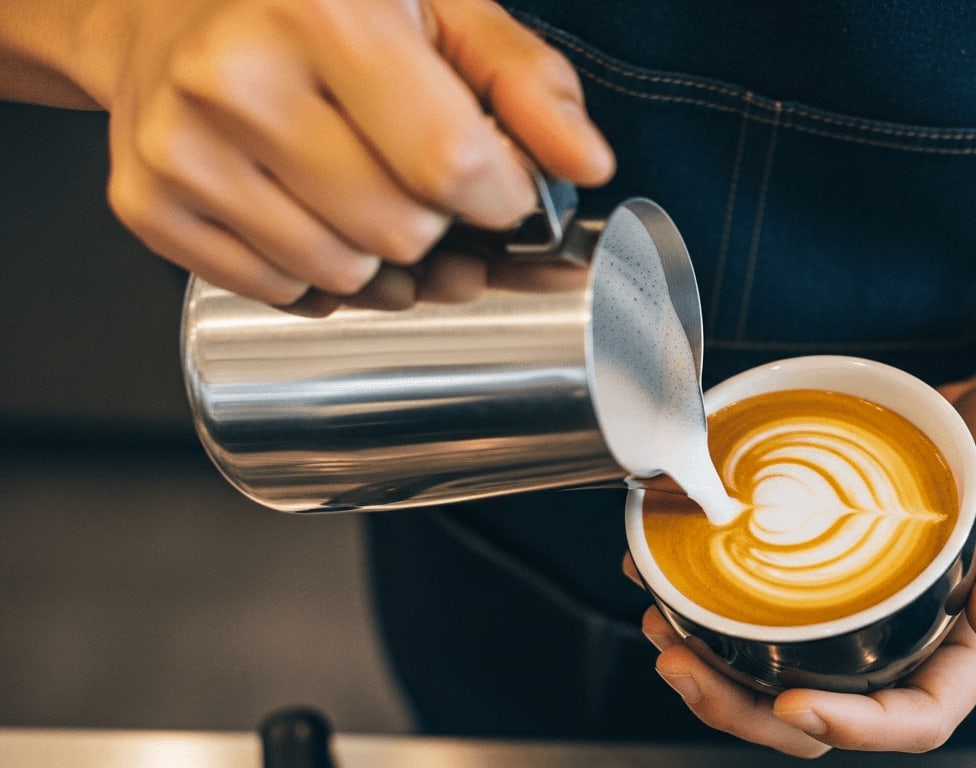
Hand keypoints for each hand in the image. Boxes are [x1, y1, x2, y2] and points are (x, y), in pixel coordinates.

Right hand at [89, 0, 613, 305]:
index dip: (501, 194)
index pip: (451, 165)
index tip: (498, 181)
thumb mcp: (439, 7)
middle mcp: (239, 78)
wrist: (166, 8)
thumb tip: (585, 164)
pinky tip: (307, 211)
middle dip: (437, 220)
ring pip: (344, 275)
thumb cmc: (316, 5)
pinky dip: (314, 271)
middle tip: (417, 176)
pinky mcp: (148, 205)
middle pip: (402, 233)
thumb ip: (526, 81)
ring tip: (362, 191)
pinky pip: (279, 290)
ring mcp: (182, 147)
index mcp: (325, 12)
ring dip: (378, 254)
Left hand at [625, 343, 975, 755]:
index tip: (791, 699)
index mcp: (962, 650)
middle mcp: (904, 645)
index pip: (913, 719)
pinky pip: (762, 612)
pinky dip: (707, 604)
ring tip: (658, 623)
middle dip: (741, 705)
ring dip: (711, 665)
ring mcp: (859, 616)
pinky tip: (661, 577)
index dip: (851, 726)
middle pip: (819, 714)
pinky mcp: (822, 577)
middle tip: (680, 662)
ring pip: (776, 671)